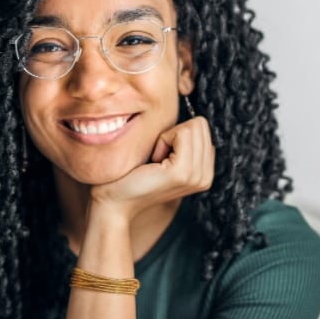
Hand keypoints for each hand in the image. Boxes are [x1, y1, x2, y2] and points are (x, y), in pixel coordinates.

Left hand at [90, 116, 214, 221]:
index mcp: (204, 172)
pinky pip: (182, 133)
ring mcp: (197, 176)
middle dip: (174, 134)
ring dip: (168, 137)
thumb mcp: (163, 155)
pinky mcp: (183, 172)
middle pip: (200, 124)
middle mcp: (205, 176)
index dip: (176, 134)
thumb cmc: (131, 175)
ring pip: (193, 126)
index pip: (203, 128)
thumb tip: (190, 116)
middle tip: (156, 158)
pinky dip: (163, 140)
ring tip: (155, 161)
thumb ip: (182, 141)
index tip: (160, 156)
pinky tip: (153, 161)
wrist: (113, 202)